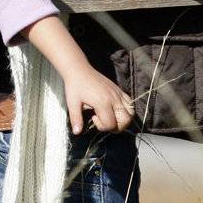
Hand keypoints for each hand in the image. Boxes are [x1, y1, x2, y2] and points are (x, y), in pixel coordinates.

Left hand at [18, 16, 133, 132]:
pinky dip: (126, 109)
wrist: (79, 70)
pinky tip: (113, 108)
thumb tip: (76, 132)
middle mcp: (113, 99)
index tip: (93, 118)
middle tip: (104, 121)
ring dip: (123, 119)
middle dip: (116, 127)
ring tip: (111, 116)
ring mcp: (118, 94)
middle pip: (125, 121)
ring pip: (131, 113)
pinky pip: (130, 102)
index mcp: (103, 103)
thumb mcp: (72, 103)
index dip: (102, 127)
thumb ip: (76, 119)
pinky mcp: (119, 90)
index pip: (111, 124)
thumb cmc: (75, 86)